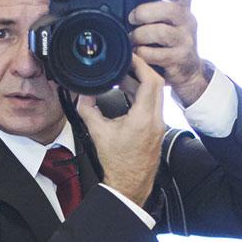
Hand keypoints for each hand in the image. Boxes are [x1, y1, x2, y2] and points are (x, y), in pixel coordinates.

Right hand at [77, 55, 164, 206]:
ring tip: (123, 78)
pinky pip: (154, 105)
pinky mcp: (158, 129)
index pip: (150, 82)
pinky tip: (129, 94)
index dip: (141, 65)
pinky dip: (143, 95)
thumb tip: (82, 95)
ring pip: (156, 94)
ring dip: (141, 83)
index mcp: (142, 118)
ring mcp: (159, 125)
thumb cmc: (117, 163)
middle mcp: (155, 120)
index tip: (131, 57)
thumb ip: (87, 110)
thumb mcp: (98, 133)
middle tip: (127, 63)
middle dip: (142, 70)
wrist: (130, 184)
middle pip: (157, 84)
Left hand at [128, 0, 212, 106]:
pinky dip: (142, 53)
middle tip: (132, 18)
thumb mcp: (169, 23)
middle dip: (145, 12)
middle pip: (171, 9)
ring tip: (132, 39)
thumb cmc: (171, 43)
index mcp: (184, 8)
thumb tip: (126, 9)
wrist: (188, 71)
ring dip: (141, 35)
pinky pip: (157, 54)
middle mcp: (188, 22)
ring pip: (162, 33)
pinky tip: (137, 53)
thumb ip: (155, 13)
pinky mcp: (179, 58)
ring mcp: (186, 41)